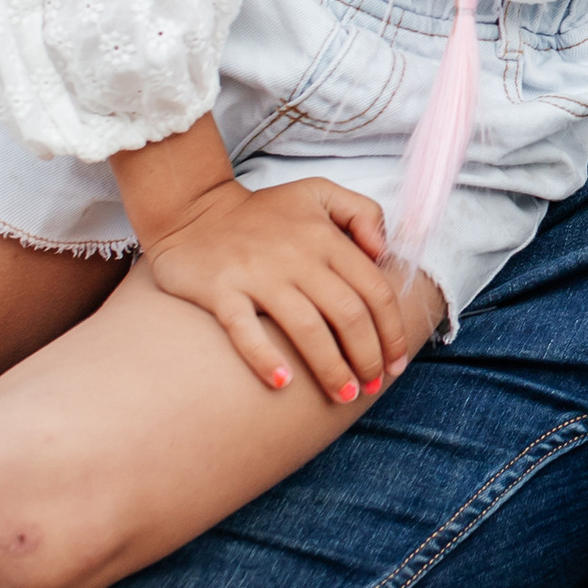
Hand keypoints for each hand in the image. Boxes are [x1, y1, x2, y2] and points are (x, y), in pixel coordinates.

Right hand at [142, 175, 415, 401]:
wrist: (192, 209)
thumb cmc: (263, 211)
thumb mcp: (319, 193)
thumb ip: (362, 212)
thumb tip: (384, 250)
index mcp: (325, 238)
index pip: (374, 290)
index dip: (392, 331)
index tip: (395, 362)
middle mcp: (297, 257)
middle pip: (348, 315)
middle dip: (367, 357)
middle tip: (371, 386)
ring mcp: (258, 275)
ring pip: (307, 328)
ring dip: (330, 367)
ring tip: (342, 395)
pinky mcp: (220, 291)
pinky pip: (245, 330)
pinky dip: (265, 358)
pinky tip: (284, 382)